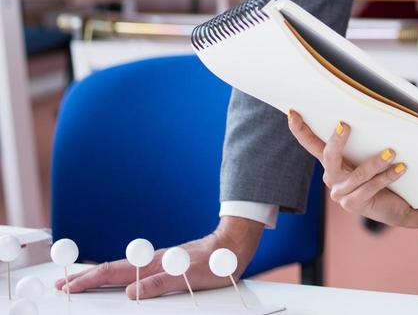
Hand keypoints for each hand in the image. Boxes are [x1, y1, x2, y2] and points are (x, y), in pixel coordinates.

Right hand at [57, 216, 262, 299]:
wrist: (233, 246)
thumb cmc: (215, 262)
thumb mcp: (187, 276)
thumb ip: (159, 284)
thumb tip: (130, 294)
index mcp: (152, 264)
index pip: (113, 273)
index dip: (89, 281)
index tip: (69, 287)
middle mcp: (151, 261)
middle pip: (111, 270)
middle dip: (85, 278)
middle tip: (62, 285)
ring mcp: (156, 262)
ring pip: (121, 270)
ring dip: (98, 276)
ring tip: (80, 282)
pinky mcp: (165, 265)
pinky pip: (134, 271)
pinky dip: (116, 276)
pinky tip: (116, 281)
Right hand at [287, 112, 413, 227]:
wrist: (396, 207)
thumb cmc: (383, 175)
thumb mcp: (370, 157)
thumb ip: (365, 141)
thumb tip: (374, 112)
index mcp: (332, 163)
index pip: (312, 144)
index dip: (301, 130)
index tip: (292, 112)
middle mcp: (331, 178)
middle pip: (328, 156)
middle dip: (337, 140)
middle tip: (346, 125)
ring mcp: (340, 194)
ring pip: (358, 174)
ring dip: (376, 162)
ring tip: (392, 152)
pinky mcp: (352, 205)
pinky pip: (371, 187)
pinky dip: (387, 176)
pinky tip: (401, 168)